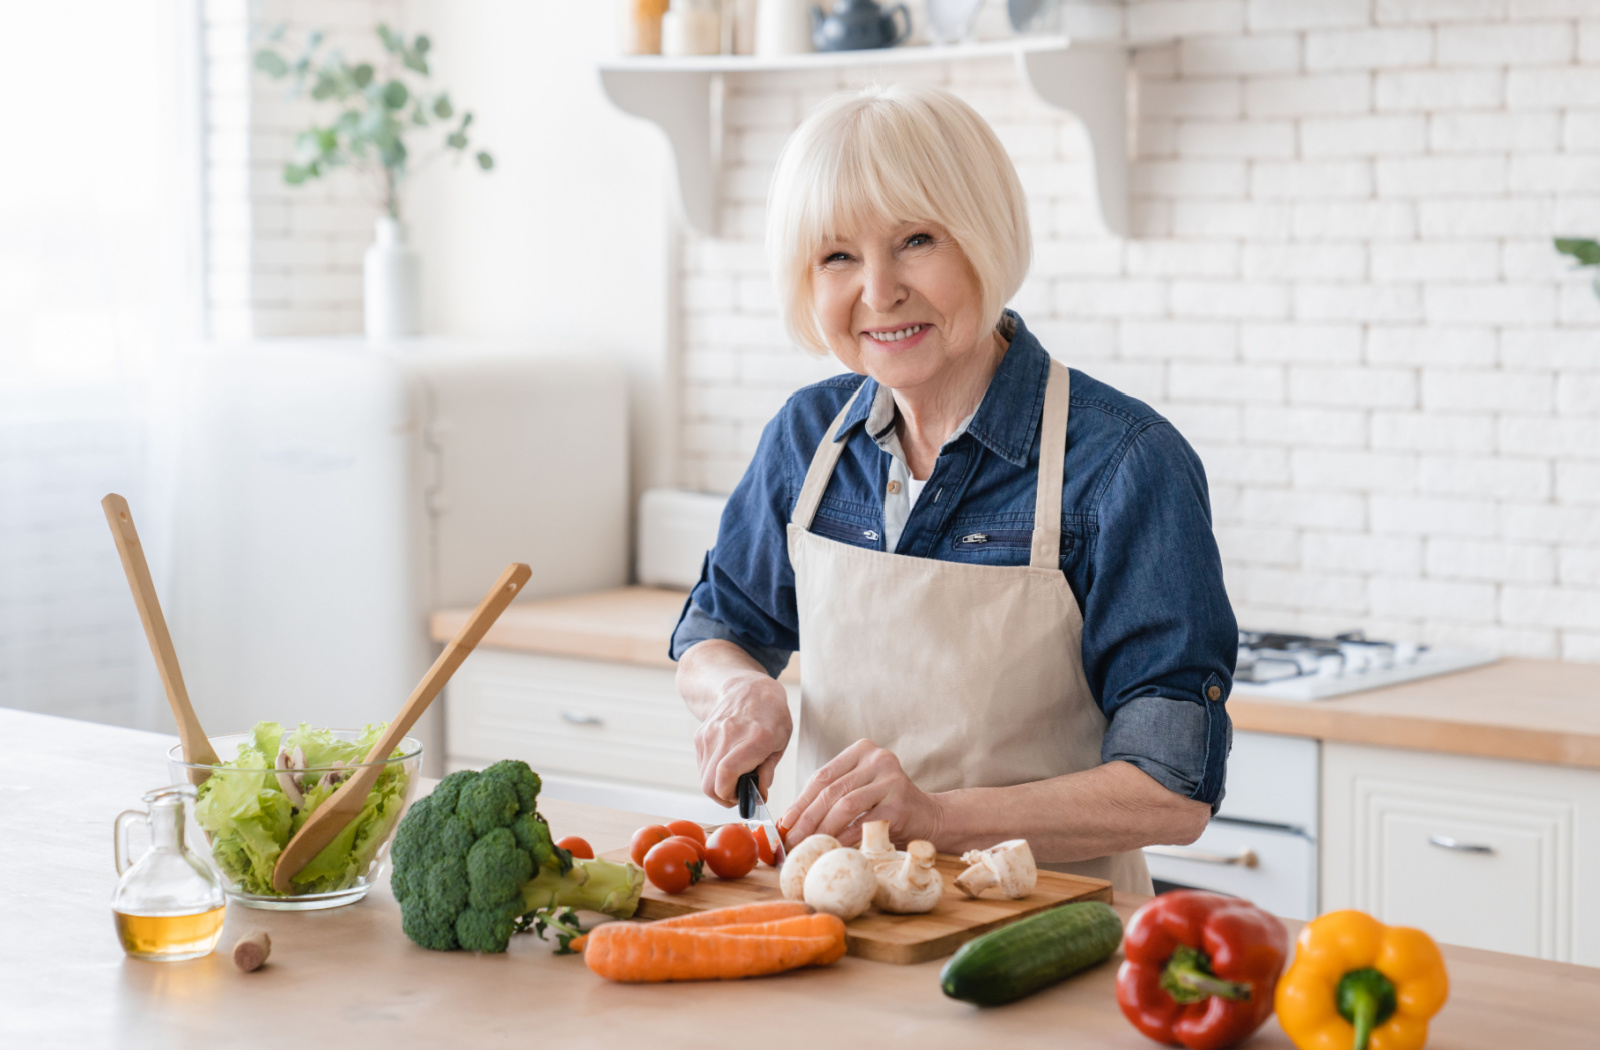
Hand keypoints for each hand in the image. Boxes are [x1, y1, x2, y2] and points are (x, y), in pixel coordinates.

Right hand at [693, 672, 791, 806]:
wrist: (747, 688)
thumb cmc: (770, 715)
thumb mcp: (781, 742)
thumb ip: (769, 771)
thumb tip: (758, 796)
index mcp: (755, 737)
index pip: (728, 773)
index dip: (732, 794)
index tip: (743, 797)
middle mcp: (728, 735)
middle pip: (711, 784)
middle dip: (724, 798)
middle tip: (739, 794)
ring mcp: (710, 735)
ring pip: (704, 779)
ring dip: (718, 787)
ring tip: (735, 779)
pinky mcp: (700, 736)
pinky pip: (702, 767)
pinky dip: (713, 774)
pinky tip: (727, 764)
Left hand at [779, 739, 944, 847]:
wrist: (930, 817)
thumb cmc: (886, 806)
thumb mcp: (858, 791)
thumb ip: (831, 797)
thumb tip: (790, 821)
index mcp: (862, 750)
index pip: (822, 776)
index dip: (800, 801)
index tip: (784, 823)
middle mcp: (877, 759)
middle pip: (831, 790)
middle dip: (807, 818)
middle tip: (792, 840)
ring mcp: (891, 779)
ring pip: (845, 805)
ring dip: (822, 829)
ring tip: (807, 846)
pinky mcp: (899, 803)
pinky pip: (863, 822)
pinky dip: (844, 838)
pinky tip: (831, 849)